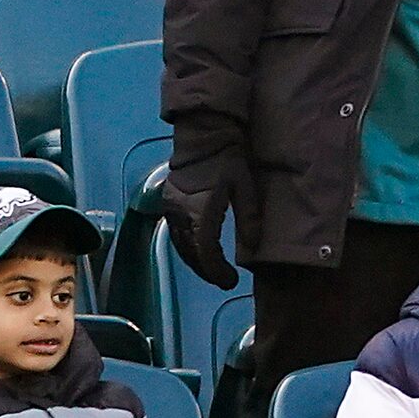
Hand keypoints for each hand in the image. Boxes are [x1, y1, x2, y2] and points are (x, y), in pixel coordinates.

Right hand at [163, 158, 248, 291]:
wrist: (203, 135)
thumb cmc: (228, 159)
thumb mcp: (246, 187)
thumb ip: (249, 219)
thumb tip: (251, 249)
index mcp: (199, 210)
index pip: (205, 251)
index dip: (216, 270)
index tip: (230, 282)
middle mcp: (179, 213)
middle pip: (190, 252)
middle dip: (207, 270)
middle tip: (224, 281)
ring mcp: (170, 208)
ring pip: (180, 245)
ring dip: (196, 262)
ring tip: (214, 272)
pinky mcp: (167, 203)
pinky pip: (175, 234)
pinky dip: (187, 248)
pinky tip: (200, 253)